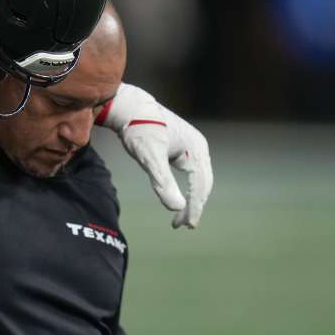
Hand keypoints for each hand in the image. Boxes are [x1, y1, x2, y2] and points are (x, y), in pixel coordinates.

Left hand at [104, 85, 212, 227]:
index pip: (200, 186)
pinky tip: (178, 197)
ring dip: (192, 199)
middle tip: (180, 225)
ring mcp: (193, 146)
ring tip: (179, 218)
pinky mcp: (184, 147)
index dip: (195, 208)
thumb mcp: (149, 158)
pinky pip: (192, 173)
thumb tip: (177, 208)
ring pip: (199, 179)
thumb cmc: (138, 130)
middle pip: (203, 184)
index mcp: (195, 150)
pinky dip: (188, 189)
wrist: (130, 108)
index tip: (187, 225)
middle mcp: (199, 147)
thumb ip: (163, 182)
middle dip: (194, 206)